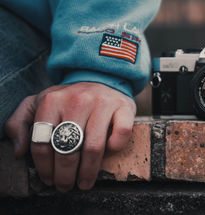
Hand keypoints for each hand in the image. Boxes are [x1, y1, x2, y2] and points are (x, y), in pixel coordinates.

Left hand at [4, 82, 135, 191]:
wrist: (102, 77)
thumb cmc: (69, 98)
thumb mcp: (39, 102)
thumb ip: (20, 122)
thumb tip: (19, 151)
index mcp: (52, 100)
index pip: (42, 142)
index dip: (44, 167)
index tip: (48, 179)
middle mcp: (78, 100)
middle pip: (67, 148)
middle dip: (64, 175)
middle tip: (65, 186)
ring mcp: (103, 103)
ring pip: (93, 147)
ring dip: (88, 171)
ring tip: (84, 182)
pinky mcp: (124, 106)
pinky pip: (121, 134)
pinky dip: (115, 147)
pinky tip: (109, 153)